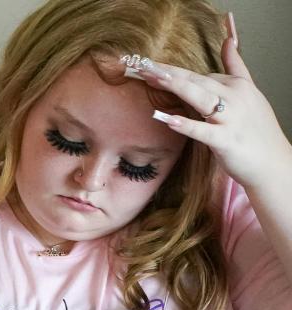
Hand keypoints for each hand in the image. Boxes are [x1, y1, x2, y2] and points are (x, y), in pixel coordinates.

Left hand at [131, 13, 291, 190]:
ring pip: (201, 98)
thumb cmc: (256, 129)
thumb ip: (235, 68)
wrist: (272, 161)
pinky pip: (203, 131)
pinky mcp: (226, 140)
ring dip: (177, 86)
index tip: (149, 65)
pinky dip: (187, 125)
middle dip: (169, 73)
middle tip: (143, 66)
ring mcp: (230, 118)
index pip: (200, 75)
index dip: (174, 71)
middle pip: (197, 81)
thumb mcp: (249, 92)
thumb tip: (228, 41)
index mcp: (237, 86)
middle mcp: (234, 97)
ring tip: (154, 79)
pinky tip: (168, 120)